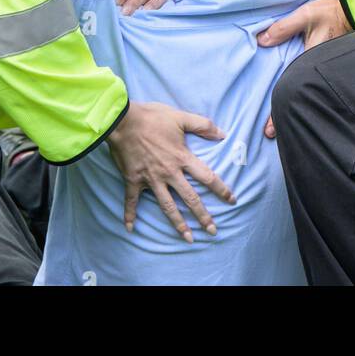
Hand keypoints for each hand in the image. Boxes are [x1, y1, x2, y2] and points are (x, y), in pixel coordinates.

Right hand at [108, 100, 234, 241]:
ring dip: (178, 224)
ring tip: (189, 238)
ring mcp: (151, 179)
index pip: (206, 177)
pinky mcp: (133, 180)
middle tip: (213, 231)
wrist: (123, 120)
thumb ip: (202, 125)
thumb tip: (223, 134)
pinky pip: (131, 201)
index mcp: (182, 158)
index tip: (231, 200)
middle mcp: (169, 173)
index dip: (221, 189)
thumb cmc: (152, 117)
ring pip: (167, 206)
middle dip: (203, 216)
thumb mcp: (180, 117)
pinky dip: (130, 214)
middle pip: (190, 198)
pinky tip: (130, 228)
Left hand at [258, 0, 350, 137]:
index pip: (290, 90)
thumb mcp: (305, 15)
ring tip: (285, 128)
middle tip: (271, 134)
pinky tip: (304, 106)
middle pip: (300, 99)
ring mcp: (326, 72)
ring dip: (300, 109)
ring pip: (309, 95)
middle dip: (287, 117)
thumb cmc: (330, 14)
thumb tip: (261, 40)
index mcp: (310, 60)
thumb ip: (284, 28)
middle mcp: (319, 71)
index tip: (269, 129)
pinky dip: (310, 97)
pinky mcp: (330, 68)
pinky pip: (316, 86)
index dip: (279, 111)